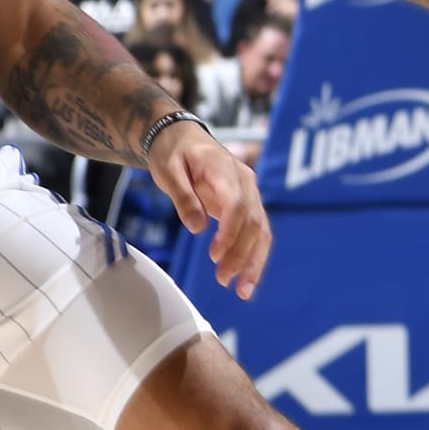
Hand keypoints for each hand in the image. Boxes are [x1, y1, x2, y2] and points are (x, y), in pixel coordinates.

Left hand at [151, 128, 270, 300]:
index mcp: (225, 169)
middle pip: (253, 222)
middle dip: (241, 254)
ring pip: (261, 231)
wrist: (183, 139)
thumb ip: (183, 198)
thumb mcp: (168, 171)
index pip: (237, 204)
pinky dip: (253, 257)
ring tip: (243, 290)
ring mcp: (250, 194)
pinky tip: (245, 279)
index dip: (229, 232)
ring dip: (254, 262)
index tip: (215, 255)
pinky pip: (257, 233)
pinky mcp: (248, 206)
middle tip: (223, 279)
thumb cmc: (174, 153)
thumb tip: (198, 228)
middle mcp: (245, 182)